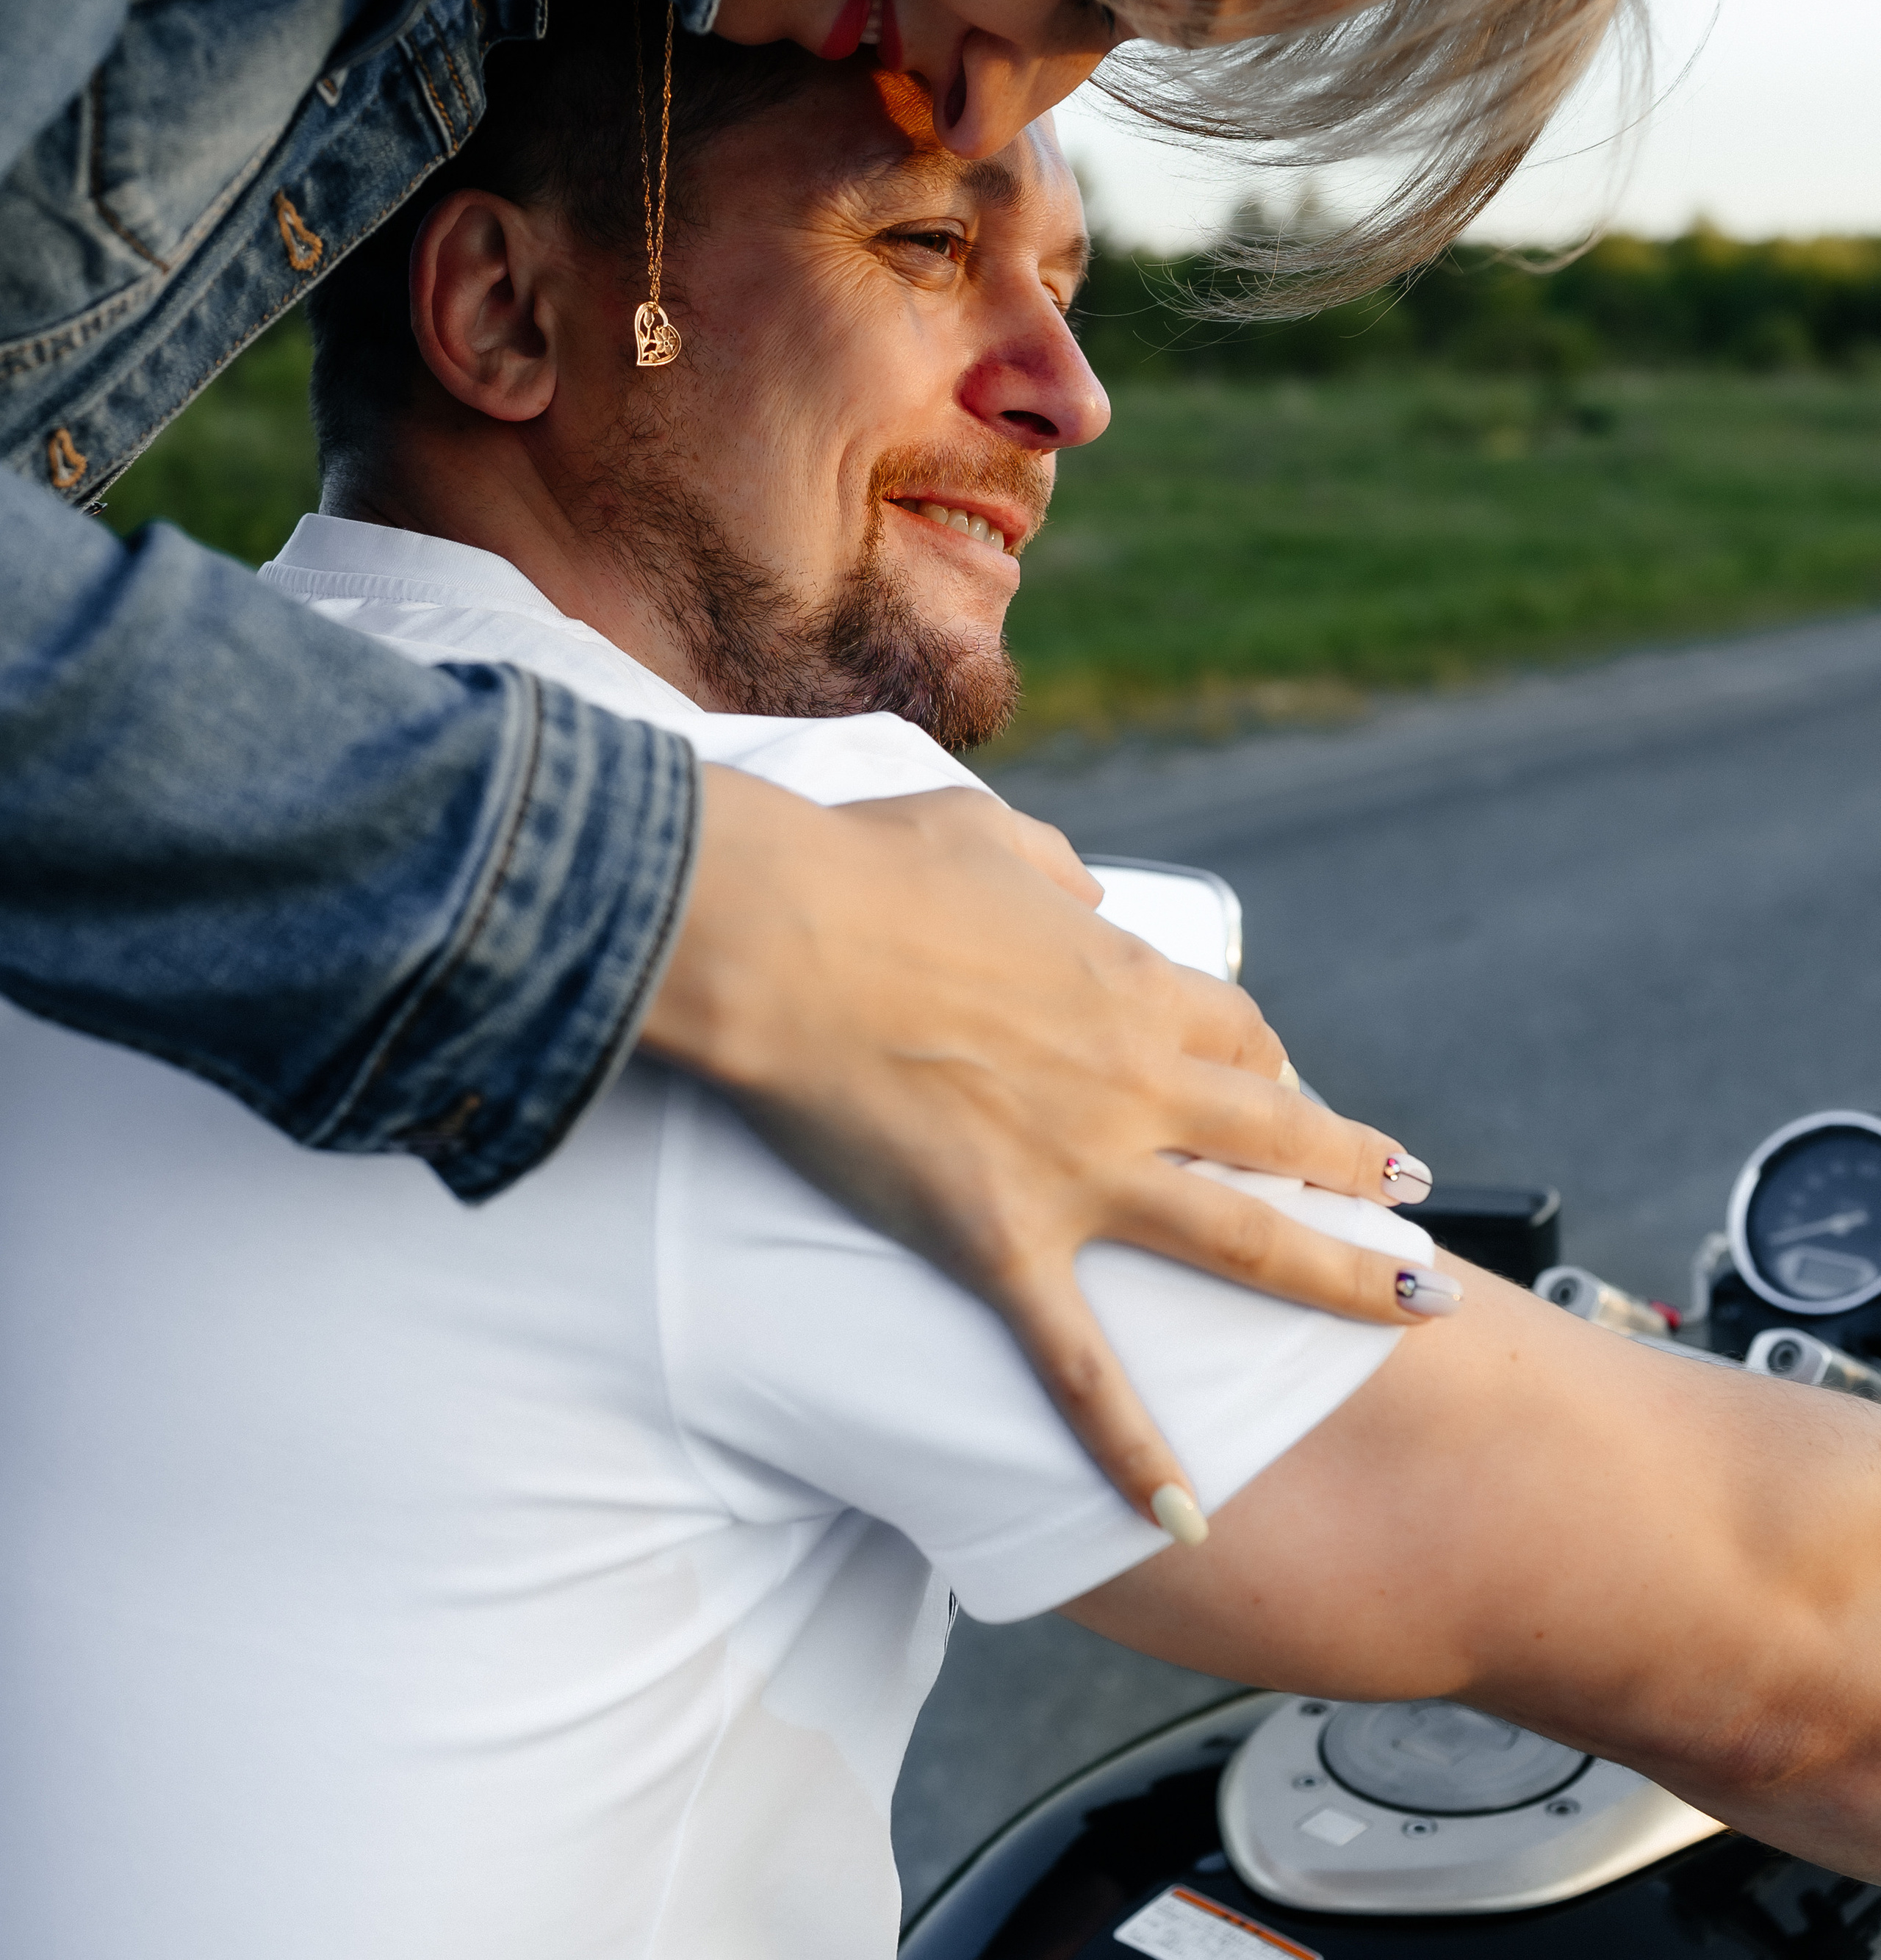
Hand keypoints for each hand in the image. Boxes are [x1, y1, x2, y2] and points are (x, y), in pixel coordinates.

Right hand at [639, 774, 1441, 1532]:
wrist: (783, 935)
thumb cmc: (866, 869)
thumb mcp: (986, 835)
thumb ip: (1052, 866)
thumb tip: (1085, 884)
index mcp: (1128, 980)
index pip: (1236, 1032)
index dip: (1269, 1064)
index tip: (1281, 1087)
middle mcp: (1134, 1079)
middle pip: (1283, 1132)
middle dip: (1358, 1166)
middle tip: (1413, 1193)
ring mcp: (1081, 1169)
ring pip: (1244, 1239)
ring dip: (1341, 1277)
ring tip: (1418, 1306)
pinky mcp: (1004, 1242)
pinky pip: (1081, 1368)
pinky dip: (1134, 1448)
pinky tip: (1184, 1514)